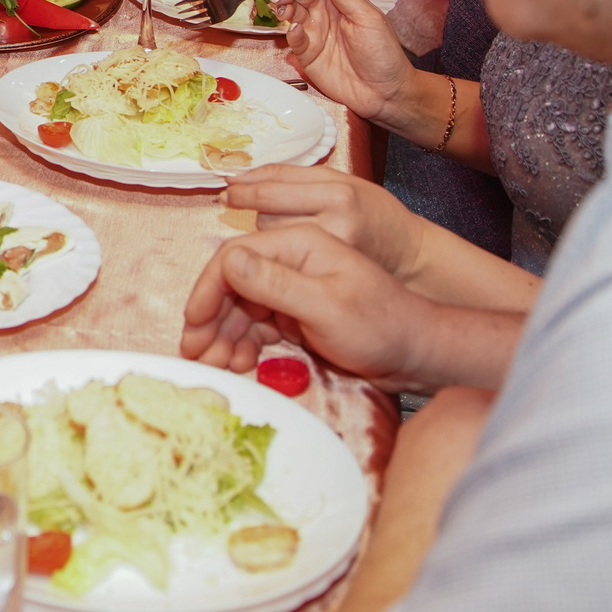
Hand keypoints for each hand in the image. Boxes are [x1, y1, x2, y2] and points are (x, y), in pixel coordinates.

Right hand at [180, 224, 442, 387]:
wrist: (418, 356)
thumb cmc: (382, 326)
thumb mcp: (326, 306)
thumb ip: (276, 282)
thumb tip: (228, 260)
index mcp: (300, 244)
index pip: (235, 257)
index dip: (209, 289)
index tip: (194, 322)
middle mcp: (292, 262)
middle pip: (233, 285)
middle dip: (211, 320)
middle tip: (193, 354)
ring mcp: (293, 289)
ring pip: (242, 310)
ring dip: (224, 337)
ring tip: (215, 367)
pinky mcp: (296, 315)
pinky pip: (258, 328)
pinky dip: (245, 346)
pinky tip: (240, 365)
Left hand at [222, 164, 434, 284]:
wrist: (411, 258)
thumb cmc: (375, 214)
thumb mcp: (343, 182)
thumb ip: (294, 178)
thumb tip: (242, 176)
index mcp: (338, 194)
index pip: (272, 190)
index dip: (243, 190)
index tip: (227, 190)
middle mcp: (336, 225)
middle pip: (267, 217)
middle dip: (261, 213)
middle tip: (270, 211)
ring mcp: (332, 258)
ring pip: (273, 241)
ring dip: (270, 236)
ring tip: (292, 234)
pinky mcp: (329, 280)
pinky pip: (285, 265)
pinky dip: (281, 259)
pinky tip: (293, 256)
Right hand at [274, 0, 421, 125]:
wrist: (385, 93)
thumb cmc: (383, 53)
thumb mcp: (366, 16)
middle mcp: (326, 9)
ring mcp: (315, 30)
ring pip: (291, 9)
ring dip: (284, 5)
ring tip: (284, 9)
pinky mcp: (307, 52)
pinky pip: (292, 36)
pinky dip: (290, 31)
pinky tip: (295, 32)